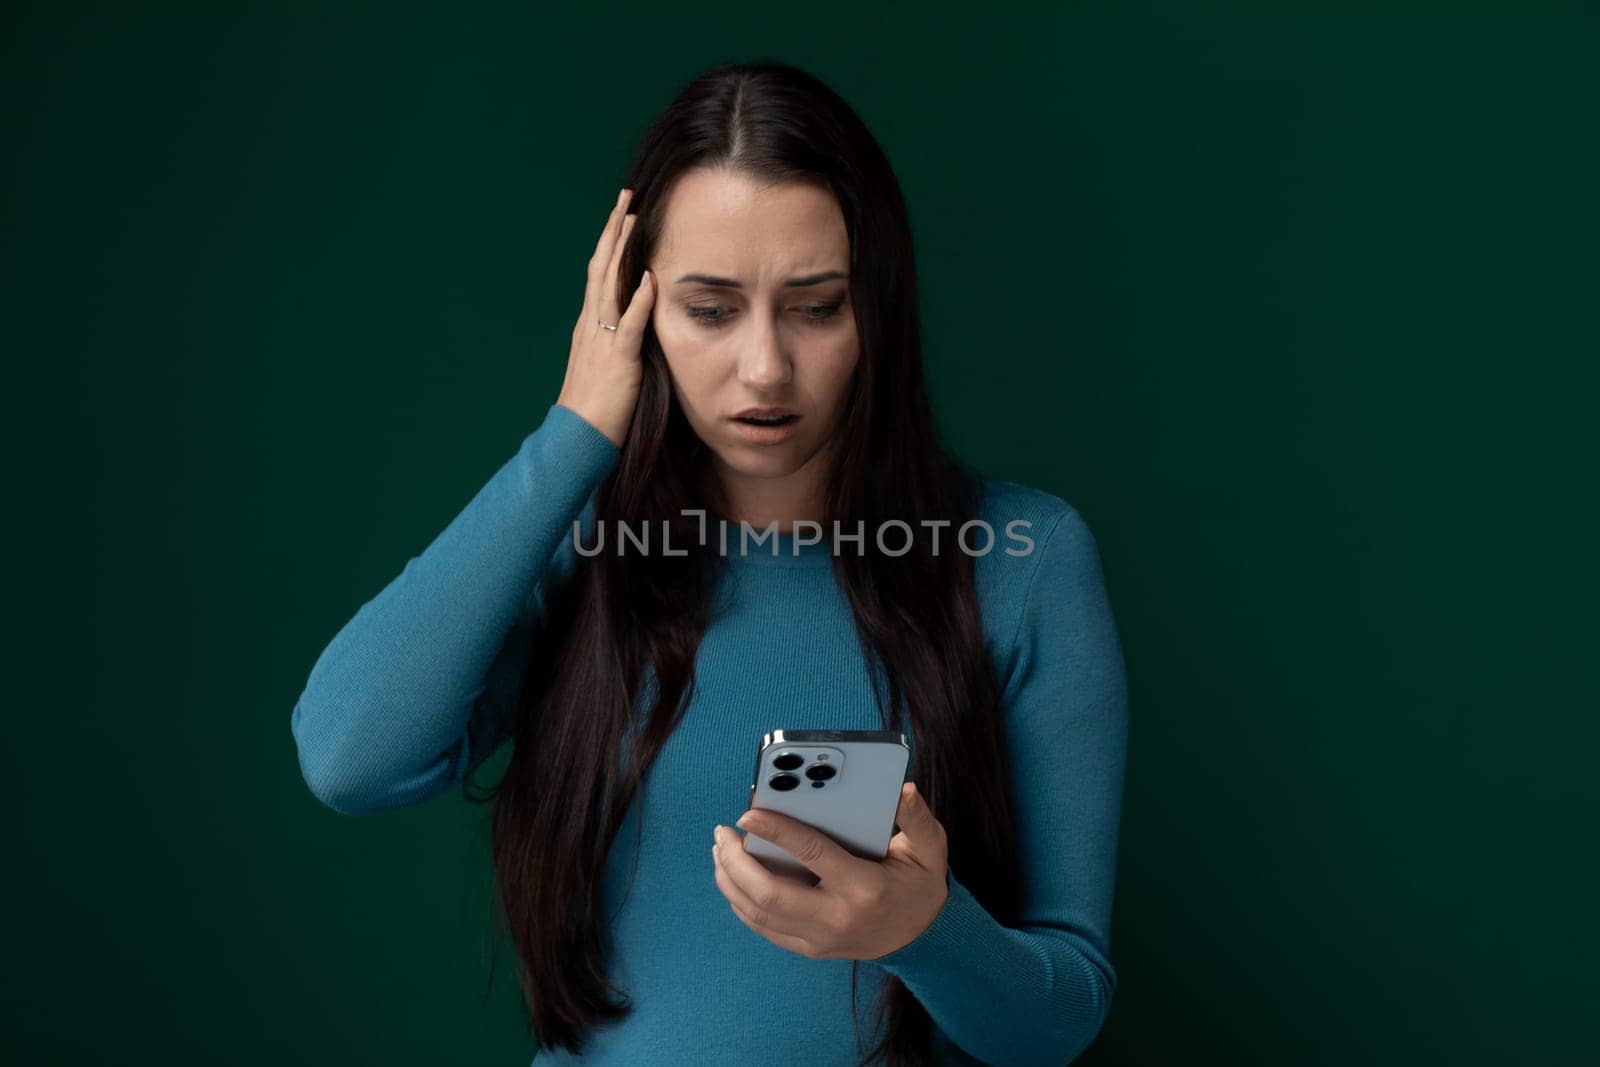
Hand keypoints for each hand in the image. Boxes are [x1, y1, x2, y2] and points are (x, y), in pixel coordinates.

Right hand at [556, 187, 653, 448]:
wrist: (577, 437)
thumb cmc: (596, 407)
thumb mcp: (605, 364)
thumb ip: (617, 340)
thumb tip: (634, 323)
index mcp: (589, 325)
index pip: (599, 274)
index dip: (610, 243)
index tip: (621, 214)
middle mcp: (592, 324)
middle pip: (601, 268)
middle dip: (614, 232)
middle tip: (625, 198)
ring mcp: (602, 339)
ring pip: (611, 285)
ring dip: (623, 252)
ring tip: (634, 221)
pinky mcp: (618, 359)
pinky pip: (629, 324)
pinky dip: (639, 299)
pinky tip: (649, 277)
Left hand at [711, 782, 949, 960]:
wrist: (924, 937)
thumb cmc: (920, 884)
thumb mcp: (929, 848)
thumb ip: (917, 817)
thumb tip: (903, 789)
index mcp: (864, 886)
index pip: (811, 855)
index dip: (775, 831)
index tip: (748, 812)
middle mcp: (837, 917)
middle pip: (770, 894)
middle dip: (736, 861)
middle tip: (723, 833)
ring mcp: (821, 939)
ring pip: (759, 914)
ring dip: (730, 881)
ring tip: (720, 850)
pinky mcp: (810, 948)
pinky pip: (765, 928)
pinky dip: (741, 903)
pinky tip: (732, 878)